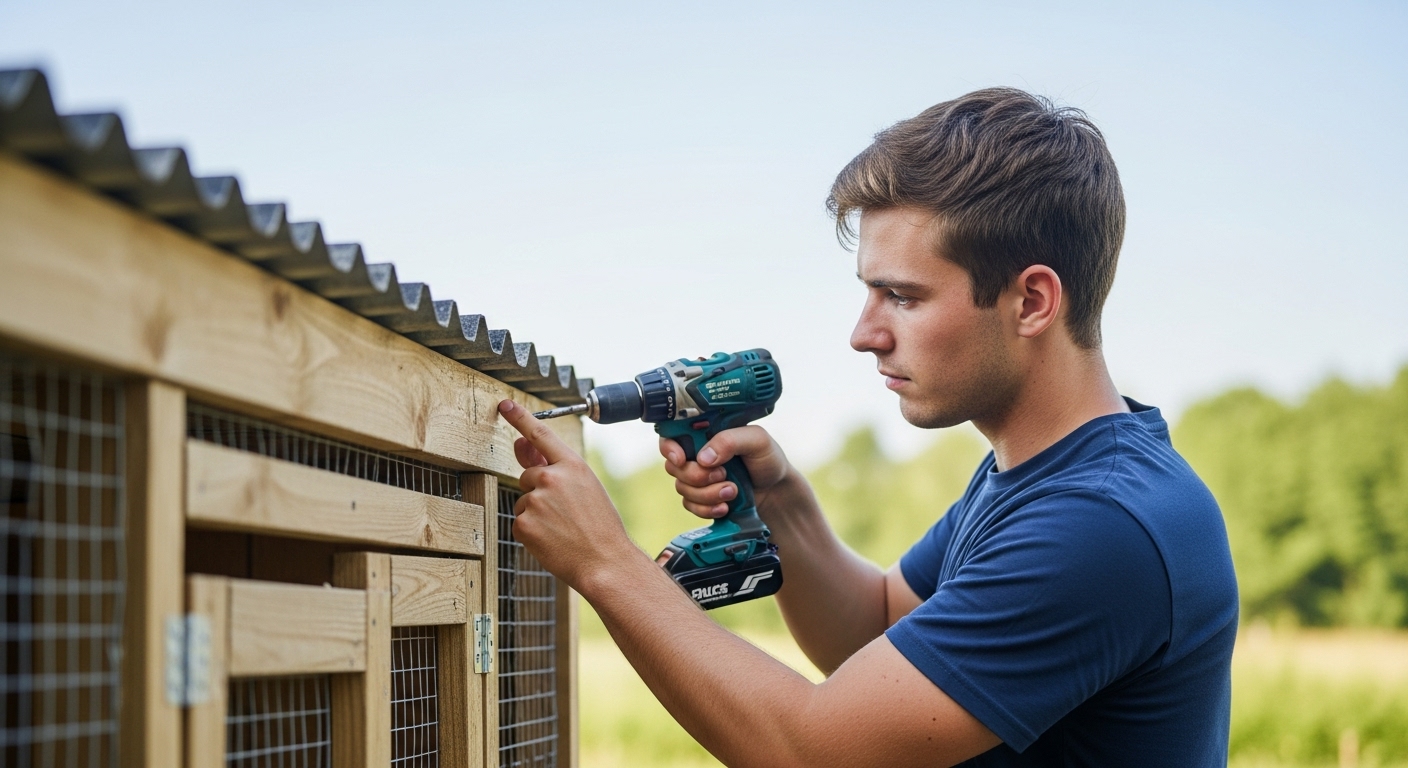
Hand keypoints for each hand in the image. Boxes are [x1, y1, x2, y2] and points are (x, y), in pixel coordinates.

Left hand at [498, 400, 637, 589]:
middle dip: (539, 492)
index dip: (520, 417)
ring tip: (563, 528)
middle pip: (528, 476)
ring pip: (523, 501)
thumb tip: (521, 444)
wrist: (605, 562)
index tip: (504, 404)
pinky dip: (532, 532)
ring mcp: (535, 501)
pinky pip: (519, 522)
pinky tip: (552, 539)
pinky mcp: (523, 524)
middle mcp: (551, 478)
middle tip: (565, 513)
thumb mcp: (584, 487)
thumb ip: (551, 465)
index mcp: (573, 466)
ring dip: (536, 513)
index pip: (541, 434)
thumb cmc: (600, 526)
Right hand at [659, 425, 792, 518]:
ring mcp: (698, 478)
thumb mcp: (756, 440)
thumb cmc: (768, 460)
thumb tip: (703, 458)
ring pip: (682, 488)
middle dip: (697, 476)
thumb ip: (729, 441)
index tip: (681, 459)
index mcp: (706, 434)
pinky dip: (707, 509)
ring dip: (707, 494)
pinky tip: (724, 507)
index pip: (672, 436)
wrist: (777, 493)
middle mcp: (697, 455)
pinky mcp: (701, 499)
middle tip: (723, 474)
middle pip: (674, 466)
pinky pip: (690, 506)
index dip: (669, 448)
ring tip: (733, 491)